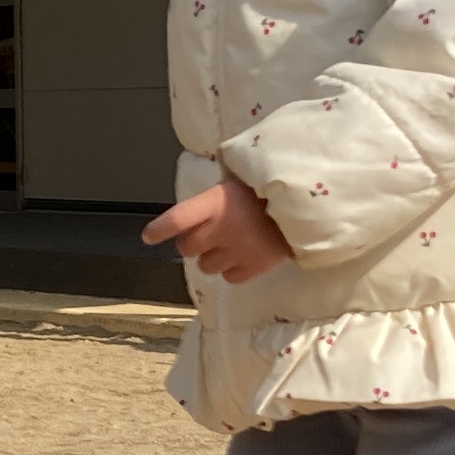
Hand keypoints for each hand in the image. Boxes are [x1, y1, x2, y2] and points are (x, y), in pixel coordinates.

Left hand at [144, 180, 295, 284]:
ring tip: (230, 245)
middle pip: (187, 248)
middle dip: (193, 242)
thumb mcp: (239, 177)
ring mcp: (238, 251)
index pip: (176, 219)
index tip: (148, 237)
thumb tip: (201, 196)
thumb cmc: (269, 185)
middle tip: (208, 234)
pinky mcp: (255, 268)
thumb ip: (216, 191)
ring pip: (206, 266)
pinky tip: (244, 256)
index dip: (159, 229)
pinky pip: (230, 277)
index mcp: (214, 203)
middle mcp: (221, 230)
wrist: (306, 202)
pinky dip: (233, 270)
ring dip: (212, 257)